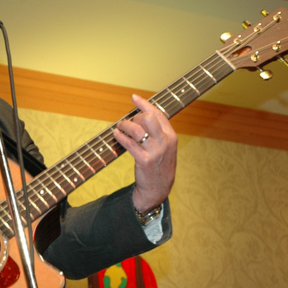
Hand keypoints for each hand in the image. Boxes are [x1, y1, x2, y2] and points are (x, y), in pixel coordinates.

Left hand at [113, 94, 177, 212]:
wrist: (158, 189)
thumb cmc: (159, 166)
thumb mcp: (165, 148)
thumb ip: (158, 133)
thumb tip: (141, 116)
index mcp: (171, 137)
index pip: (158, 114)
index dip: (145, 104)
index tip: (134, 97)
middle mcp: (165, 142)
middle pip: (148, 118)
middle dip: (134, 117)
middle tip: (128, 122)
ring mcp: (155, 152)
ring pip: (137, 129)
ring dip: (125, 126)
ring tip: (119, 128)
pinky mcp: (144, 161)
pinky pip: (129, 144)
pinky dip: (120, 137)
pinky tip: (116, 135)